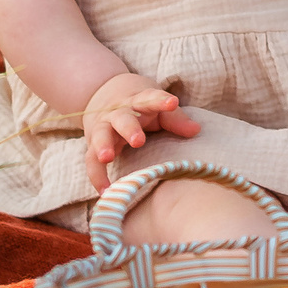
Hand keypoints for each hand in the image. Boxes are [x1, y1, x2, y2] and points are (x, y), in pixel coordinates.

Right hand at [82, 71, 201, 191]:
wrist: (105, 96)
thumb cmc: (141, 108)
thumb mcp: (158, 110)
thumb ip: (176, 119)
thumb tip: (196, 131)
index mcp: (139, 102)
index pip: (151, 98)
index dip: (161, 101)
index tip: (173, 103)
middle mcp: (118, 113)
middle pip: (122, 118)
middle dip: (129, 129)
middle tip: (138, 141)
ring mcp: (104, 127)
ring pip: (101, 135)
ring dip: (103, 146)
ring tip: (107, 158)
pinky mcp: (93, 144)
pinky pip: (91, 160)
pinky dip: (97, 176)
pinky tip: (106, 191)